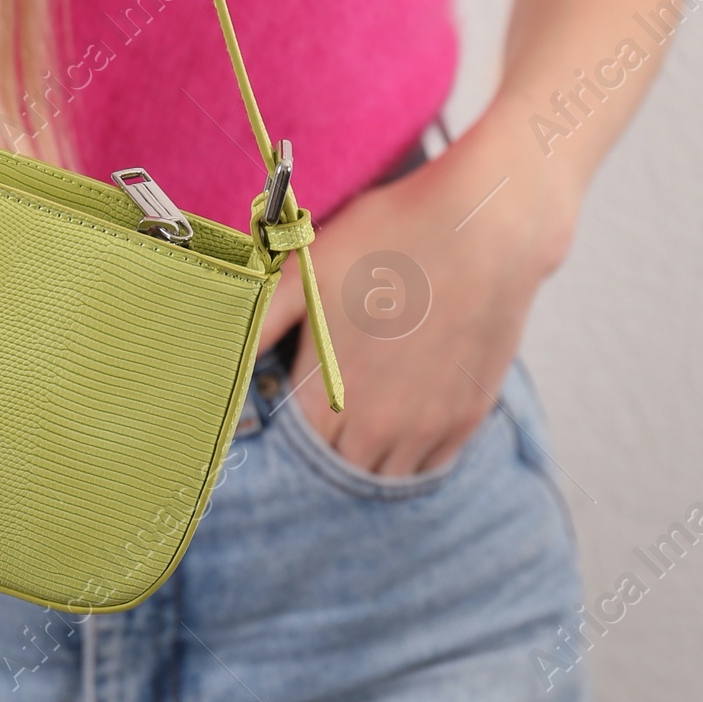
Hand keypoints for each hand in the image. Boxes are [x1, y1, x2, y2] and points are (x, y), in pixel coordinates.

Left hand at [257, 112, 576, 477]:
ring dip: (365, 457)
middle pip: (335, 467)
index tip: (291, 396)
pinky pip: (430, 466)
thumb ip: (259, 322)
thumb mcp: (308, 272)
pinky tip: (403, 424)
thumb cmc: (391, 237)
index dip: (288, 423)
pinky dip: (411, 456)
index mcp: (328, 394)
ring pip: (382, 475)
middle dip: (323, 446)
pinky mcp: (468, 415)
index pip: (293, 446)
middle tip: (324, 407)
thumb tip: (214, 357)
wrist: (488, 226)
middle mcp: (377, 426)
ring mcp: (428, 427)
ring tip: (360, 417)